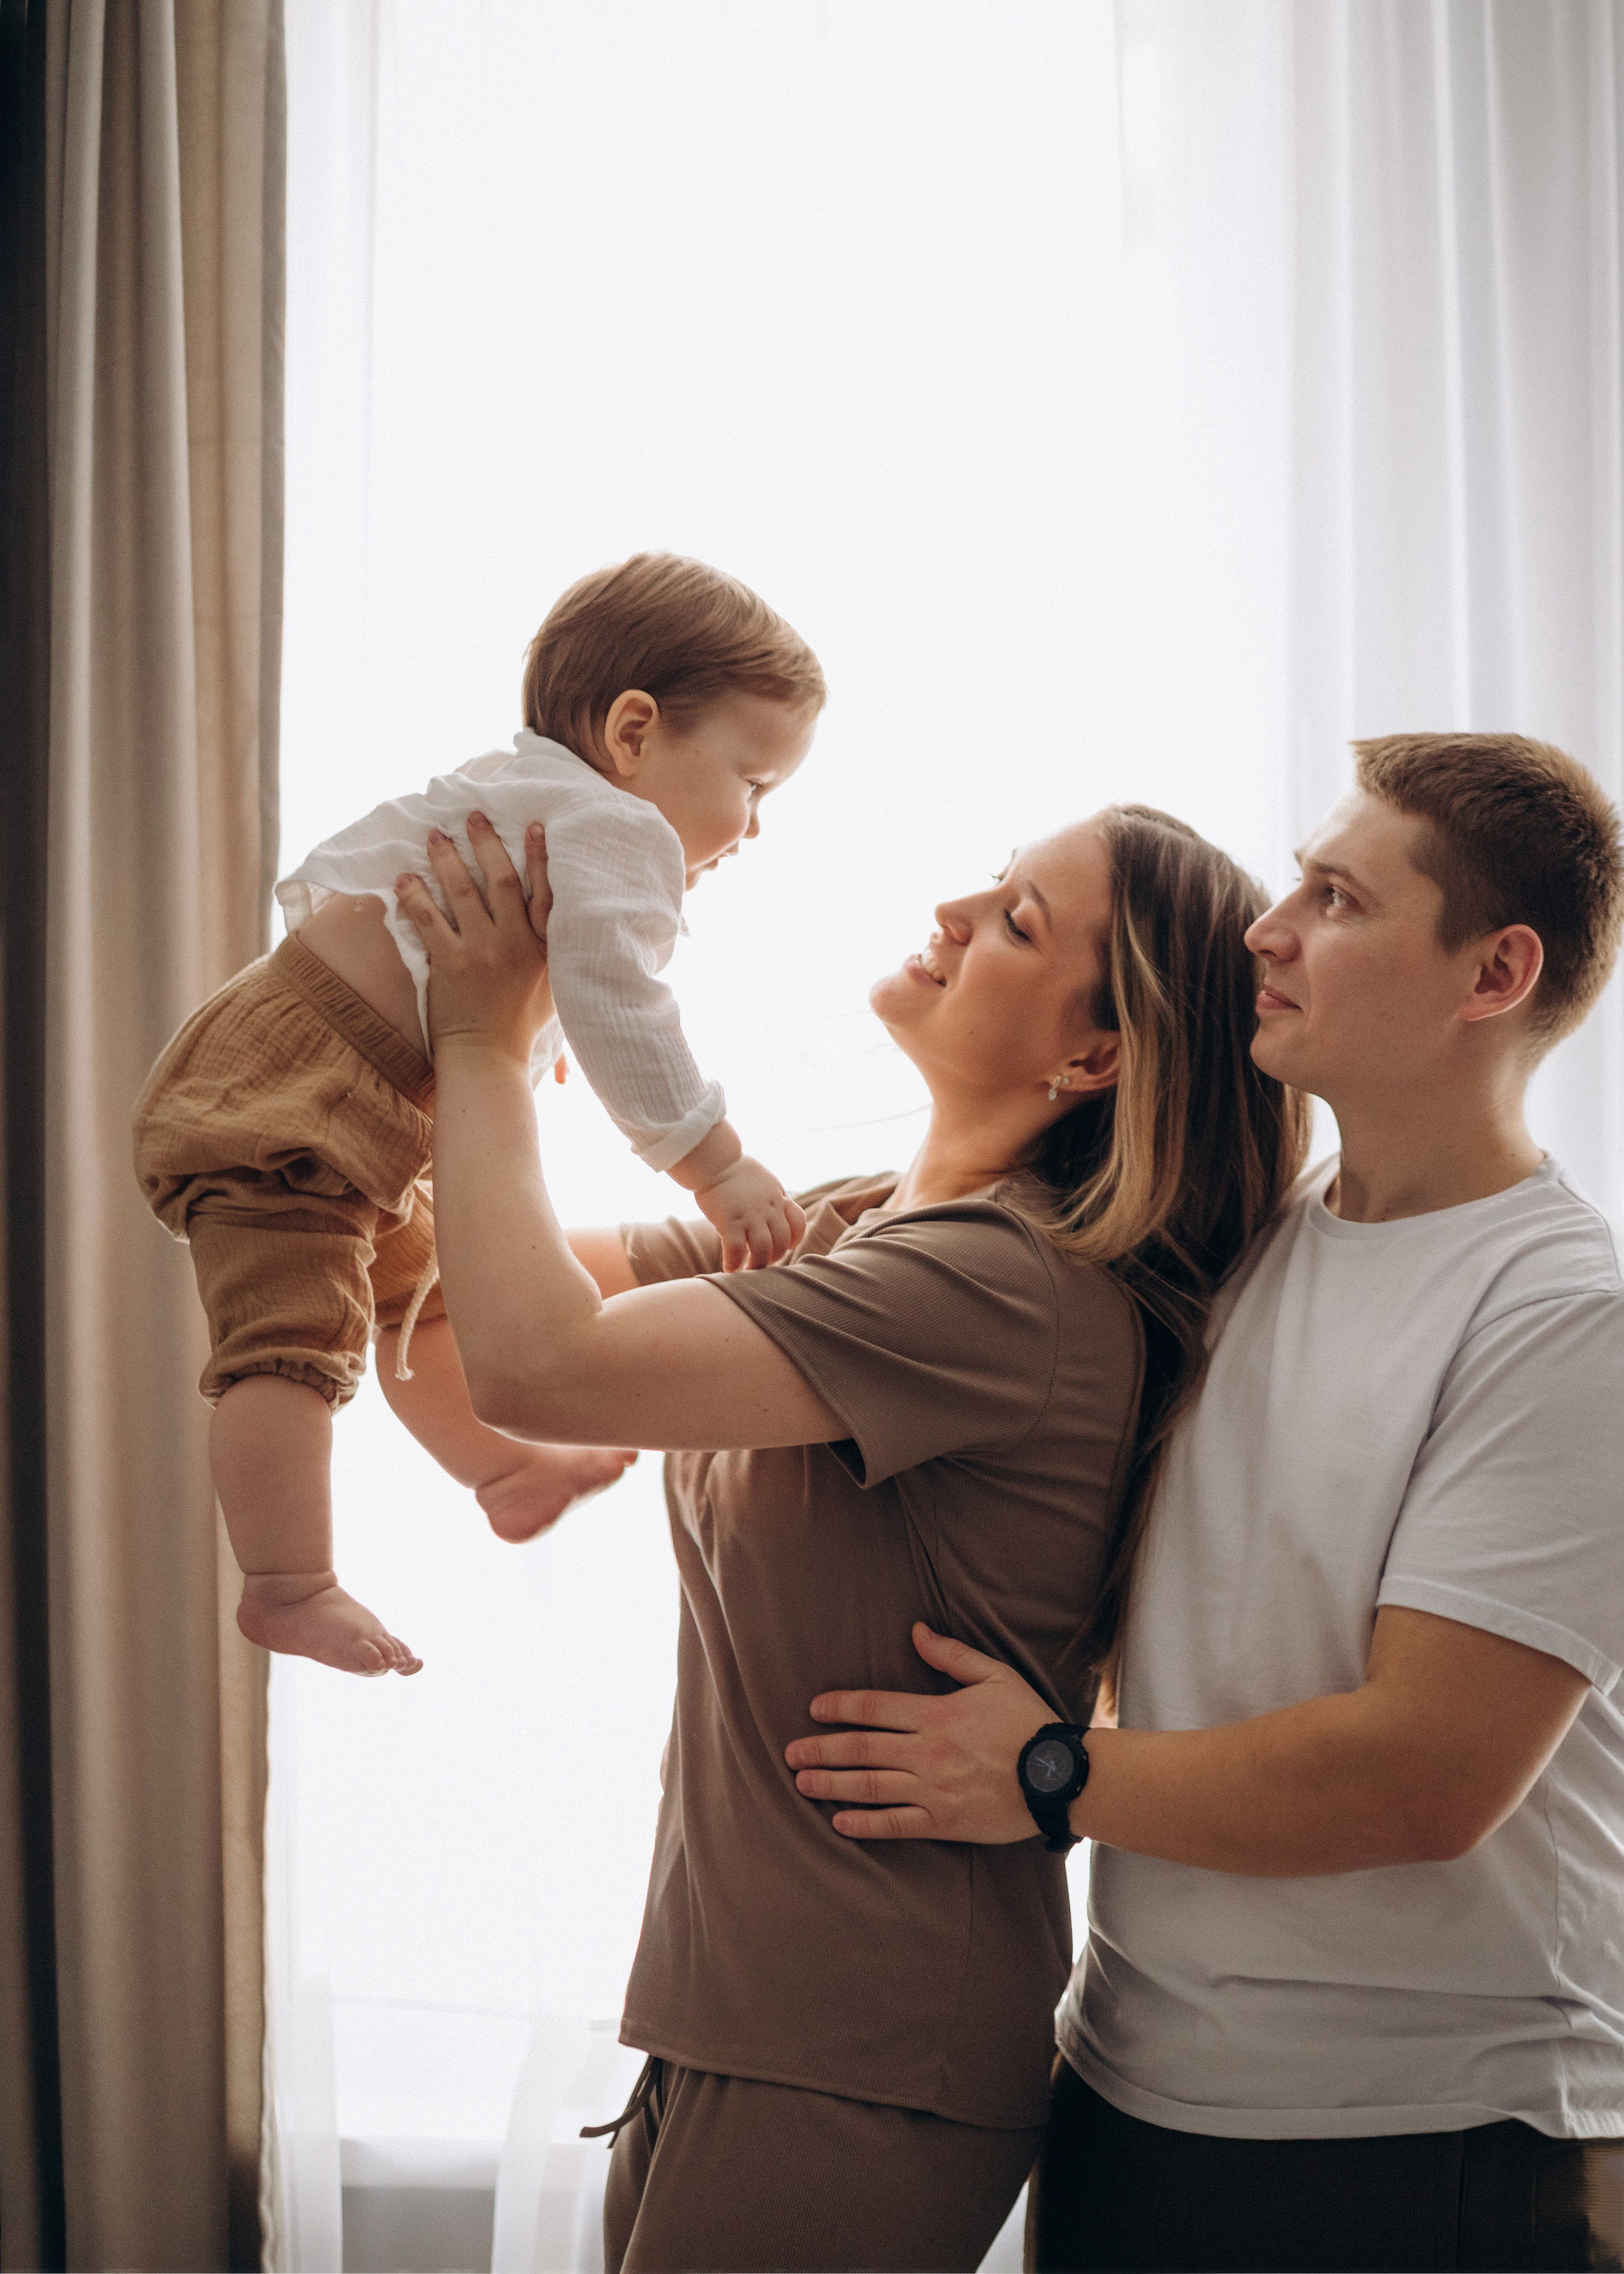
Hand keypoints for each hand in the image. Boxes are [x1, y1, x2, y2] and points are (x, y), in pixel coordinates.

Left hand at [394, 814, 553, 1063]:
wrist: (489, 1058)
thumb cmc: (521, 1024)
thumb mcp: (554, 986)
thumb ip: (554, 951)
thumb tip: (558, 915)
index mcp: (546, 948)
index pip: (546, 892)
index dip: (540, 856)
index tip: (534, 825)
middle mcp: (517, 944)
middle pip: (502, 881)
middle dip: (486, 843)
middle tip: (473, 815)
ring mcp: (483, 952)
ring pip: (463, 892)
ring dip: (446, 859)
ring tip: (434, 836)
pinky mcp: (451, 964)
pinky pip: (429, 920)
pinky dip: (414, 896)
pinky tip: (404, 877)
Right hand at [694, 1155, 807, 1271]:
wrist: (715, 1160)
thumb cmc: (735, 1169)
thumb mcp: (764, 1180)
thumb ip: (771, 1196)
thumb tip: (772, 1209)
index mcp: (778, 1198)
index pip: (798, 1222)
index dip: (794, 1239)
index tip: (785, 1246)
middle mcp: (768, 1208)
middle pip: (781, 1241)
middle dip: (774, 1257)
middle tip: (762, 1263)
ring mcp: (750, 1215)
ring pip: (762, 1249)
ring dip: (757, 1265)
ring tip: (748, 1271)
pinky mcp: (730, 1220)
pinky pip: (736, 1249)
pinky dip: (733, 1263)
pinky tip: (729, 1268)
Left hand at [785, 1623, 1050, 1841]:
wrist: (1059, 1777)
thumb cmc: (1029, 1722)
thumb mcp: (995, 1676)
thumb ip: (952, 1655)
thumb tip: (916, 1631)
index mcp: (936, 1713)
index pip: (874, 1708)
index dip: (839, 1708)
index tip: (814, 1709)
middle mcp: (926, 1752)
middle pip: (861, 1748)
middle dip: (821, 1749)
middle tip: (791, 1752)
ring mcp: (932, 1790)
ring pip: (870, 1786)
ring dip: (832, 1784)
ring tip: (802, 1783)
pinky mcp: (944, 1822)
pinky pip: (895, 1825)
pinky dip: (864, 1824)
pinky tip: (839, 1823)